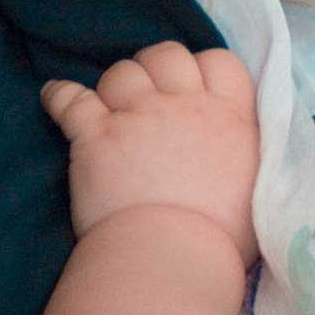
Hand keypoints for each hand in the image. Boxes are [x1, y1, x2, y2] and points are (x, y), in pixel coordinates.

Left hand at [43, 41, 260, 257]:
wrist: (173, 259)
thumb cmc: (221, 240)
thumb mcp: (260, 191)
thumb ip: (249, 159)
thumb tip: (240, 153)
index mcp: (231, 120)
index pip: (220, 62)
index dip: (203, 69)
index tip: (191, 88)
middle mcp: (186, 108)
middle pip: (167, 55)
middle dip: (155, 67)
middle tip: (146, 96)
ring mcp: (138, 118)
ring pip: (121, 74)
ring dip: (114, 87)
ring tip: (110, 111)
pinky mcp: (96, 137)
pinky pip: (70, 99)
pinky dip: (58, 95)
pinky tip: (54, 95)